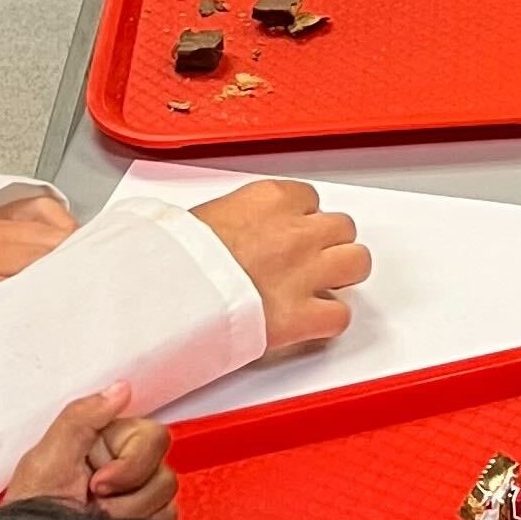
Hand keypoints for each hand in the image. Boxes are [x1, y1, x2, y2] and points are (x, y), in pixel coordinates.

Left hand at [1, 384, 179, 519]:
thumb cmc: (30, 518)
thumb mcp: (46, 460)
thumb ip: (81, 417)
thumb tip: (119, 389)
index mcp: (105, 444)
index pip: (153, 436)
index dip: (131, 463)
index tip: (98, 482)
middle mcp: (126, 469)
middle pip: (164, 471)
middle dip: (129, 495)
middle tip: (94, 507)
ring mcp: (137, 501)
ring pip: (167, 500)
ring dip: (131, 517)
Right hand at [189, 179, 372, 357]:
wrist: (164, 293)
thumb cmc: (174, 256)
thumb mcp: (204, 216)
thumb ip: (238, 218)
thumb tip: (238, 228)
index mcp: (270, 200)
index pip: (309, 199)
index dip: (302, 219)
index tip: (291, 231)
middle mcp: (295, 232)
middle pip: (342, 227)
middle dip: (329, 243)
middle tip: (310, 259)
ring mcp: (304, 273)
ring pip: (356, 263)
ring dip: (342, 275)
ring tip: (323, 285)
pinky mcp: (301, 316)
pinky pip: (339, 316)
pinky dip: (329, 320)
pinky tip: (312, 320)